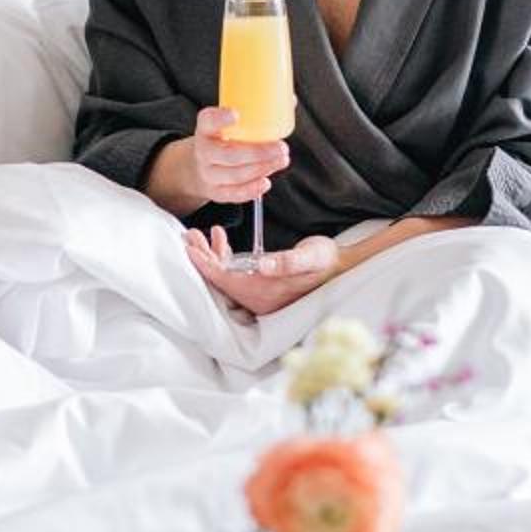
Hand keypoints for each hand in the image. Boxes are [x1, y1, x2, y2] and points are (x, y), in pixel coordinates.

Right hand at [148, 105, 291, 217]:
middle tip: (281, 147)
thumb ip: (254, 112)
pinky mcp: (216, 191)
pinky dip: (251, 189)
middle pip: (228, 154)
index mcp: (206, 128)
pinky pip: (234, 194)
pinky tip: (266, 181)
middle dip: (258, 153)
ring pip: (235, 175)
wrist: (200, 165)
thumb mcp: (228, 123)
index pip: (208, 121)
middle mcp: (204, 151)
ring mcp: (208, 173)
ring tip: (282, 160)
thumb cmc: (223, 138)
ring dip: (262, 168)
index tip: (236, 114)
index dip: (220, 118)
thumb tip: (291, 100)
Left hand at [184, 223, 340, 315]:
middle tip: (189, 236)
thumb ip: (287, 262)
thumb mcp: (309, 257)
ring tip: (199, 234)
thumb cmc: (325, 262)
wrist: (340, 267)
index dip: (207, 266)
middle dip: (203, 258)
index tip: (190, 250)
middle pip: (221, 279)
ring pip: (226, 275)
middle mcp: (259, 298)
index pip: (227, 281)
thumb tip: (263, 266)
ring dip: (212, 255)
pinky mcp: (262, 284)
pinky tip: (220, 238)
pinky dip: (225, 256)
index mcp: (266, 293)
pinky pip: (236, 272)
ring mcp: (259, 292)